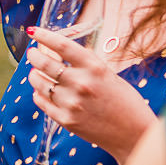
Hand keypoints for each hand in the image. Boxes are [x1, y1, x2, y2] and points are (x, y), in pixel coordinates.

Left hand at [24, 26, 157, 162]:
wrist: (134, 134)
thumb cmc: (125, 102)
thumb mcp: (108, 75)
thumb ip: (86, 65)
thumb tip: (59, 52)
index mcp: (95, 68)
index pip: (62, 45)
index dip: (44, 36)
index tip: (32, 31)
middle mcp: (81, 83)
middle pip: (44, 63)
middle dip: (33, 56)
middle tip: (31, 53)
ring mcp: (71, 103)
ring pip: (38, 83)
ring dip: (34, 75)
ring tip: (35, 73)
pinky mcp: (66, 120)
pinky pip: (41, 102)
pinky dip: (38, 94)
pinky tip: (40, 91)